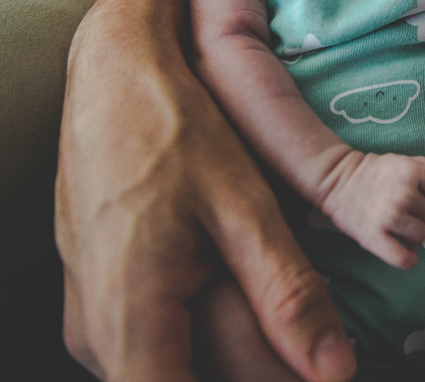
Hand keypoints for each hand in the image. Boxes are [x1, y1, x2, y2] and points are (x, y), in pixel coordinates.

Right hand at [56, 0, 355, 381]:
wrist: (112, 73)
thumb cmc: (174, 128)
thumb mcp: (244, 209)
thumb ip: (287, 297)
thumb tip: (335, 373)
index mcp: (128, 319)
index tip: (313, 378)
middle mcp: (96, 336)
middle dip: (262, 374)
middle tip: (320, 348)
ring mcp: (89, 321)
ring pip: (175, 370)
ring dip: (241, 360)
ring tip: (302, 332)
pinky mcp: (98, 303)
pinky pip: (156, 346)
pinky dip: (209, 340)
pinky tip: (259, 311)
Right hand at [319, 152, 424, 268]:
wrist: (335, 181)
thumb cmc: (370, 172)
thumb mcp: (397, 160)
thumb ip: (421, 164)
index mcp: (410, 172)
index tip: (419, 194)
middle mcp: (403, 194)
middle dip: (419, 213)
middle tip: (400, 208)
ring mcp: (389, 217)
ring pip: (421, 235)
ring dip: (412, 234)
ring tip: (398, 227)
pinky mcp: (374, 238)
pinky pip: (403, 258)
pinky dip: (408, 259)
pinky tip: (407, 254)